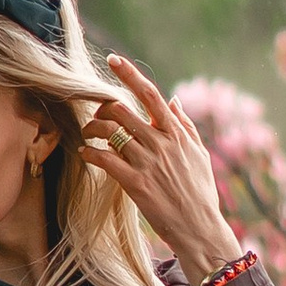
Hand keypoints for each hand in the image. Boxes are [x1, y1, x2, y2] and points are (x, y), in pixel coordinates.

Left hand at [72, 56, 242, 281]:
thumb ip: (185, 125)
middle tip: (95, 116)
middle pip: (122, 110)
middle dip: (102, 109)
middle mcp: (161, 143)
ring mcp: (147, 162)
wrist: (199, 227)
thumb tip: (174, 99)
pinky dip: (90, 152)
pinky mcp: (135, 183)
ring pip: (110, 131)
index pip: (151, 94)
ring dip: (92, 129)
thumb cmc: (200, 192)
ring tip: (87, 135)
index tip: (113, 59)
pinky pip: (105, 159)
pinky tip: (85, 153)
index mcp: (176, 133)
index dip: (130, 74)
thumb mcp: (199, 154)